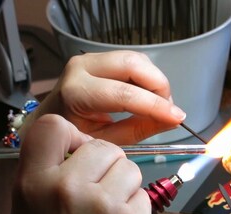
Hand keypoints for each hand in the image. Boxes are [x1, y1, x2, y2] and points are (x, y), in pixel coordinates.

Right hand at [8, 114, 150, 213]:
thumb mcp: (28, 212)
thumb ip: (44, 174)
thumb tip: (71, 148)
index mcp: (33, 184)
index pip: (53, 127)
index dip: (71, 134)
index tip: (78, 148)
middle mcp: (66, 189)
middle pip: (103, 146)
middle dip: (106, 162)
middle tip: (99, 185)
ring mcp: (102, 204)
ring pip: (129, 166)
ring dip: (123, 183)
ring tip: (109, 208)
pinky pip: (143, 192)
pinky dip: (136, 205)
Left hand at [30, 50, 185, 143]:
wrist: (53, 120)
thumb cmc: (76, 135)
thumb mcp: (107, 140)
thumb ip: (138, 129)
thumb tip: (172, 120)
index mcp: (76, 92)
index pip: (123, 93)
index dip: (155, 105)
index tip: (177, 117)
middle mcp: (81, 67)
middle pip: (132, 63)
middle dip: (159, 85)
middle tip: (168, 109)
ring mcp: (90, 59)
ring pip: (135, 59)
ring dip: (154, 80)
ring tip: (159, 104)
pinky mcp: (99, 58)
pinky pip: (131, 61)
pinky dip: (146, 77)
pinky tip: (148, 95)